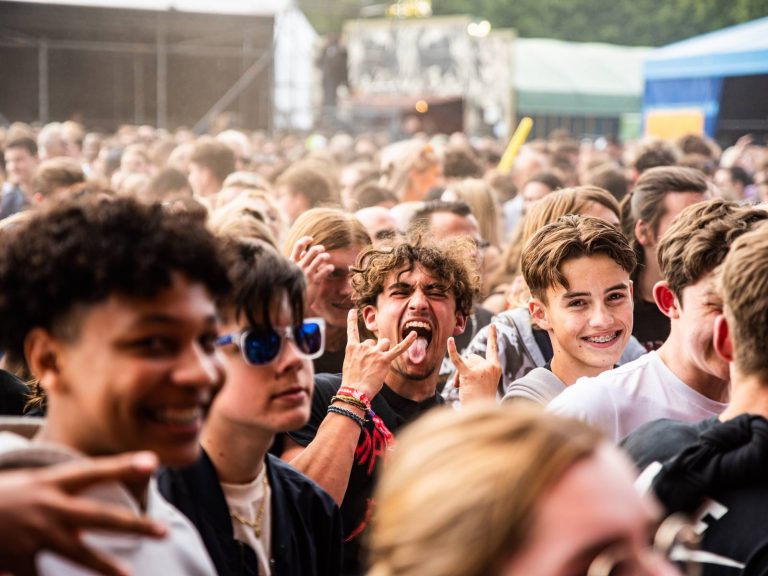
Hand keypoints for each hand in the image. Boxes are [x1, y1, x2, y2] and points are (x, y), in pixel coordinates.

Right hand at [0, 451, 166, 575]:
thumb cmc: (5, 497)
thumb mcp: (32, 483)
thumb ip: (64, 492)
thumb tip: (99, 502)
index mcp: (51, 482)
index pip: (94, 470)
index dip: (123, 465)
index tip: (153, 461)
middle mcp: (47, 506)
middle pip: (99, 516)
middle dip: (133, 525)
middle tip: (163, 531)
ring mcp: (33, 534)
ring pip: (77, 552)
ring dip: (105, 565)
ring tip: (128, 574)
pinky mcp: (16, 559)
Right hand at [289, 236, 332, 310]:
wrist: (291, 303)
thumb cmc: (292, 286)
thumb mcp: (291, 272)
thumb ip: (297, 261)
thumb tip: (304, 251)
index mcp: (292, 262)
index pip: (298, 246)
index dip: (305, 240)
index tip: (311, 239)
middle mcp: (299, 266)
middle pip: (312, 251)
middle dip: (319, 248)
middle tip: (322, 250)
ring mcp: (307, 274)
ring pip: (319, 259)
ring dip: (325, 256)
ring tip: (327, 257)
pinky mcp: (314, 281)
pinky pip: (325, 271)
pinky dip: (329, 268)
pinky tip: (330, 268)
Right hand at [342, 309, 416, 398]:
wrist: (354, 392)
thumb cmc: (352, 382)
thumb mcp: (350, 365)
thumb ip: (359, 355)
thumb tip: (371, 354)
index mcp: (351, 348)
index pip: (352, 331)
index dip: (352, 320)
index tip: (352, 311)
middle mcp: (363, 346)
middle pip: (374, 342)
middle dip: (375, 351)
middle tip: (370, 367)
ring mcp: (374, 352)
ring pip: (384, 344)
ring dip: (384, 352)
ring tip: (378, 366)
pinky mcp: (384, 360)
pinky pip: (398, 348)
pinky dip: (408, 341)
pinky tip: (414, 334)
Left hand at [449, 323, 500, 403]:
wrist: (480, 413)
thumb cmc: (480, 399)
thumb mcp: (483, 380)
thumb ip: (476, 368)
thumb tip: (463, 359)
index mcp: (495, 367)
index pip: (493, 349)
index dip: (492, 337)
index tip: (493, 324)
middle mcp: (490, 366)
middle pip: (472, 357)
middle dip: (466, 368)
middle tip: (466, 385)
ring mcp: (481, 370)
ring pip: (464, 361)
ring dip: (459, 374)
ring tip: (462, 388)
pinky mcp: (469, 374)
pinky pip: (458, 360)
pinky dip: (452, 350)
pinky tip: (450, 340)